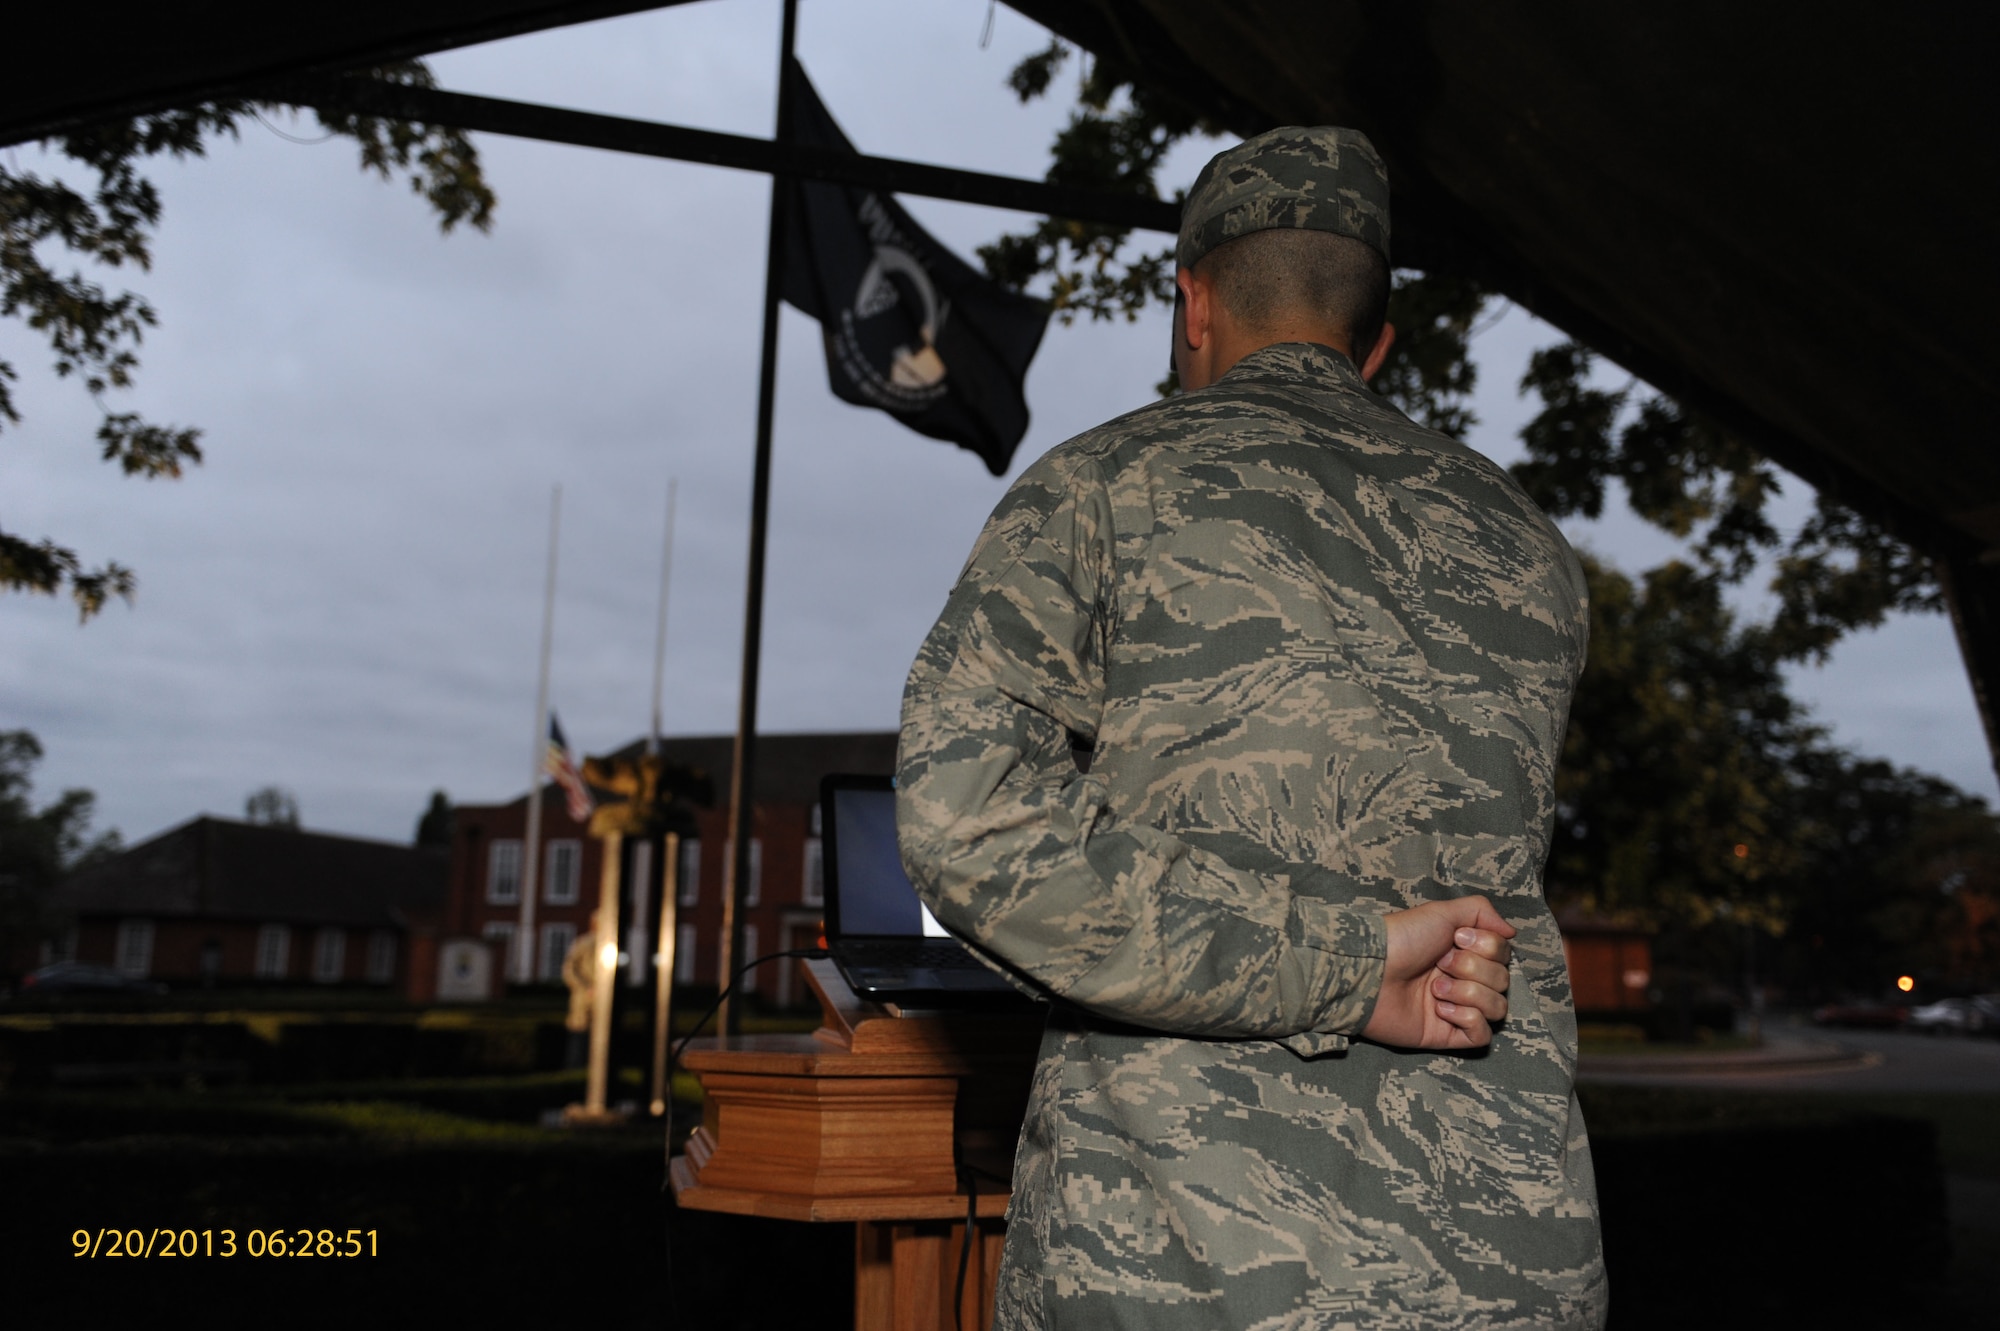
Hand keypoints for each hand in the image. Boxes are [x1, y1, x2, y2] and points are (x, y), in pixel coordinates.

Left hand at [1360, 897, 1515, 1050]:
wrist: (1370, 971)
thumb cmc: (1401, 938)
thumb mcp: (1442, 912)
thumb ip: (1481, 912)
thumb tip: (1510, 932)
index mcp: (1464, 952)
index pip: (1504, 954)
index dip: (1487, 947)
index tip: (1456, 939)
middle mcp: (1464, 980)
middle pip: (1504, 980)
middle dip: (1472, 969)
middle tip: (1439, 965)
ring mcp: (1456, 1009)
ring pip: (1498, 1008)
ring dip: (1468, 994)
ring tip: (1434, 989)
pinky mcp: (1446, 1034)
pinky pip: (1482, 1035)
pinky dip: (1467, 1019)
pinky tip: (1440, 1010)